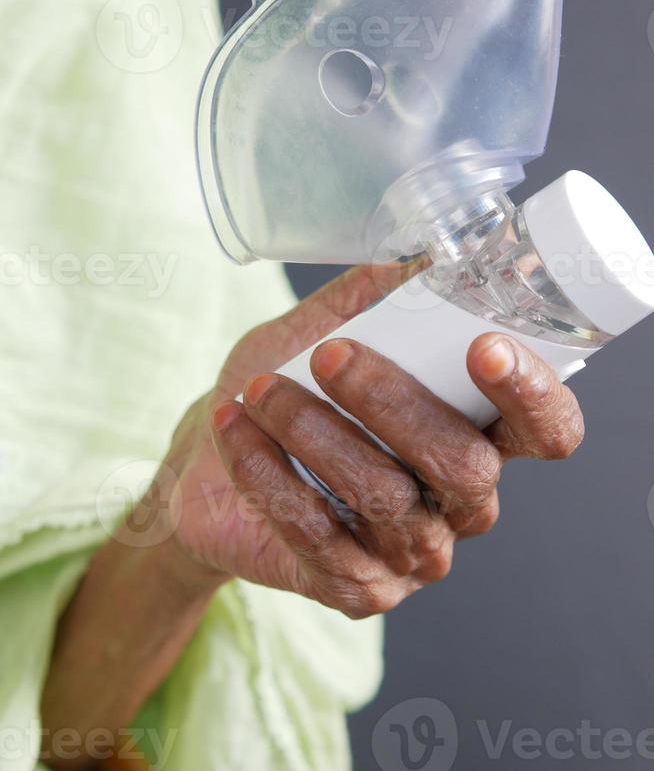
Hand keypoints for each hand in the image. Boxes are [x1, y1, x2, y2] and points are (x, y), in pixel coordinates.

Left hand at [168, 265, 584, 617]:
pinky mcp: (359, 588)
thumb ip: (368, 297)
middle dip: (394, 402)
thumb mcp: (319, 329)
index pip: (546, 431)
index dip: (533, 395)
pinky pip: (319, 534)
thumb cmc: (282, 388)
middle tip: (330, 355)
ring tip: (259, 389)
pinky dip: (268, 472)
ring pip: (384, 495)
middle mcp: (460, 502)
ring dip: (313, 431)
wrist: (206, 465)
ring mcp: (413, 552)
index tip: (483, 348)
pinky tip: (235, 428)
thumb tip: (414, 253)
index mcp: (477, 435)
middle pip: (464, 465)